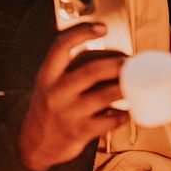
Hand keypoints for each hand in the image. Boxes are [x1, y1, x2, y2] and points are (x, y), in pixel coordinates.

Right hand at [18, 22, 128, 170]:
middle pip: (90, 72)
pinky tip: (127, 112)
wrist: (34, 142)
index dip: (82, 33)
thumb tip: (109, 55)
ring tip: (136, 84)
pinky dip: (122, 116)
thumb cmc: (50, 105)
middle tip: (130, 62)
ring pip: (104, 97)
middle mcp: (56, 92)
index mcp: (47, 75)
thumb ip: (69, 68)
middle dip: (116, 65)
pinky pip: (108, 122)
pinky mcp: (79, 132)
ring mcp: (68, 113)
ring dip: (124, 88)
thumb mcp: (49, 83)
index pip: (61, 46)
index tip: (103, 28)